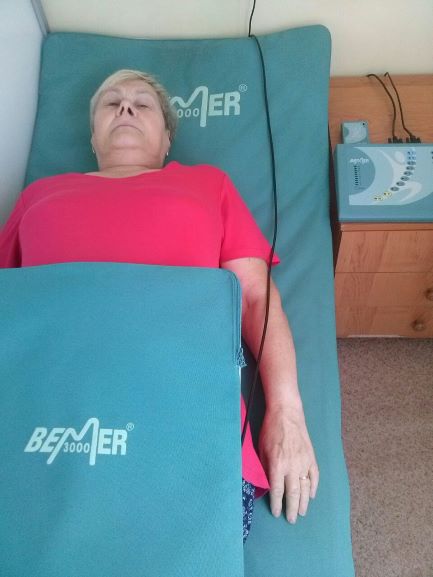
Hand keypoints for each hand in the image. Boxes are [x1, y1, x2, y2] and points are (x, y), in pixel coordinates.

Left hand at [258, 406, 318, 523]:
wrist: (287, 414)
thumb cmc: (270, 430)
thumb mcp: (261, 449)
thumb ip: (264, 467)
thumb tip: (265, 484)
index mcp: (277, 464)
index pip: (277, 490)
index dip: (276, 504)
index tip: (276, 513)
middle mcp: (292, 466)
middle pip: (293, 493)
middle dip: (292, 508)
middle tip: (291, 520)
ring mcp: (304, 462)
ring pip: (305, 488)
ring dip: (304, 502)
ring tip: (301, 512)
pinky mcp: (311, 457)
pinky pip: (314, 476)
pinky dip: (313, 487)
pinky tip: (311, 495)